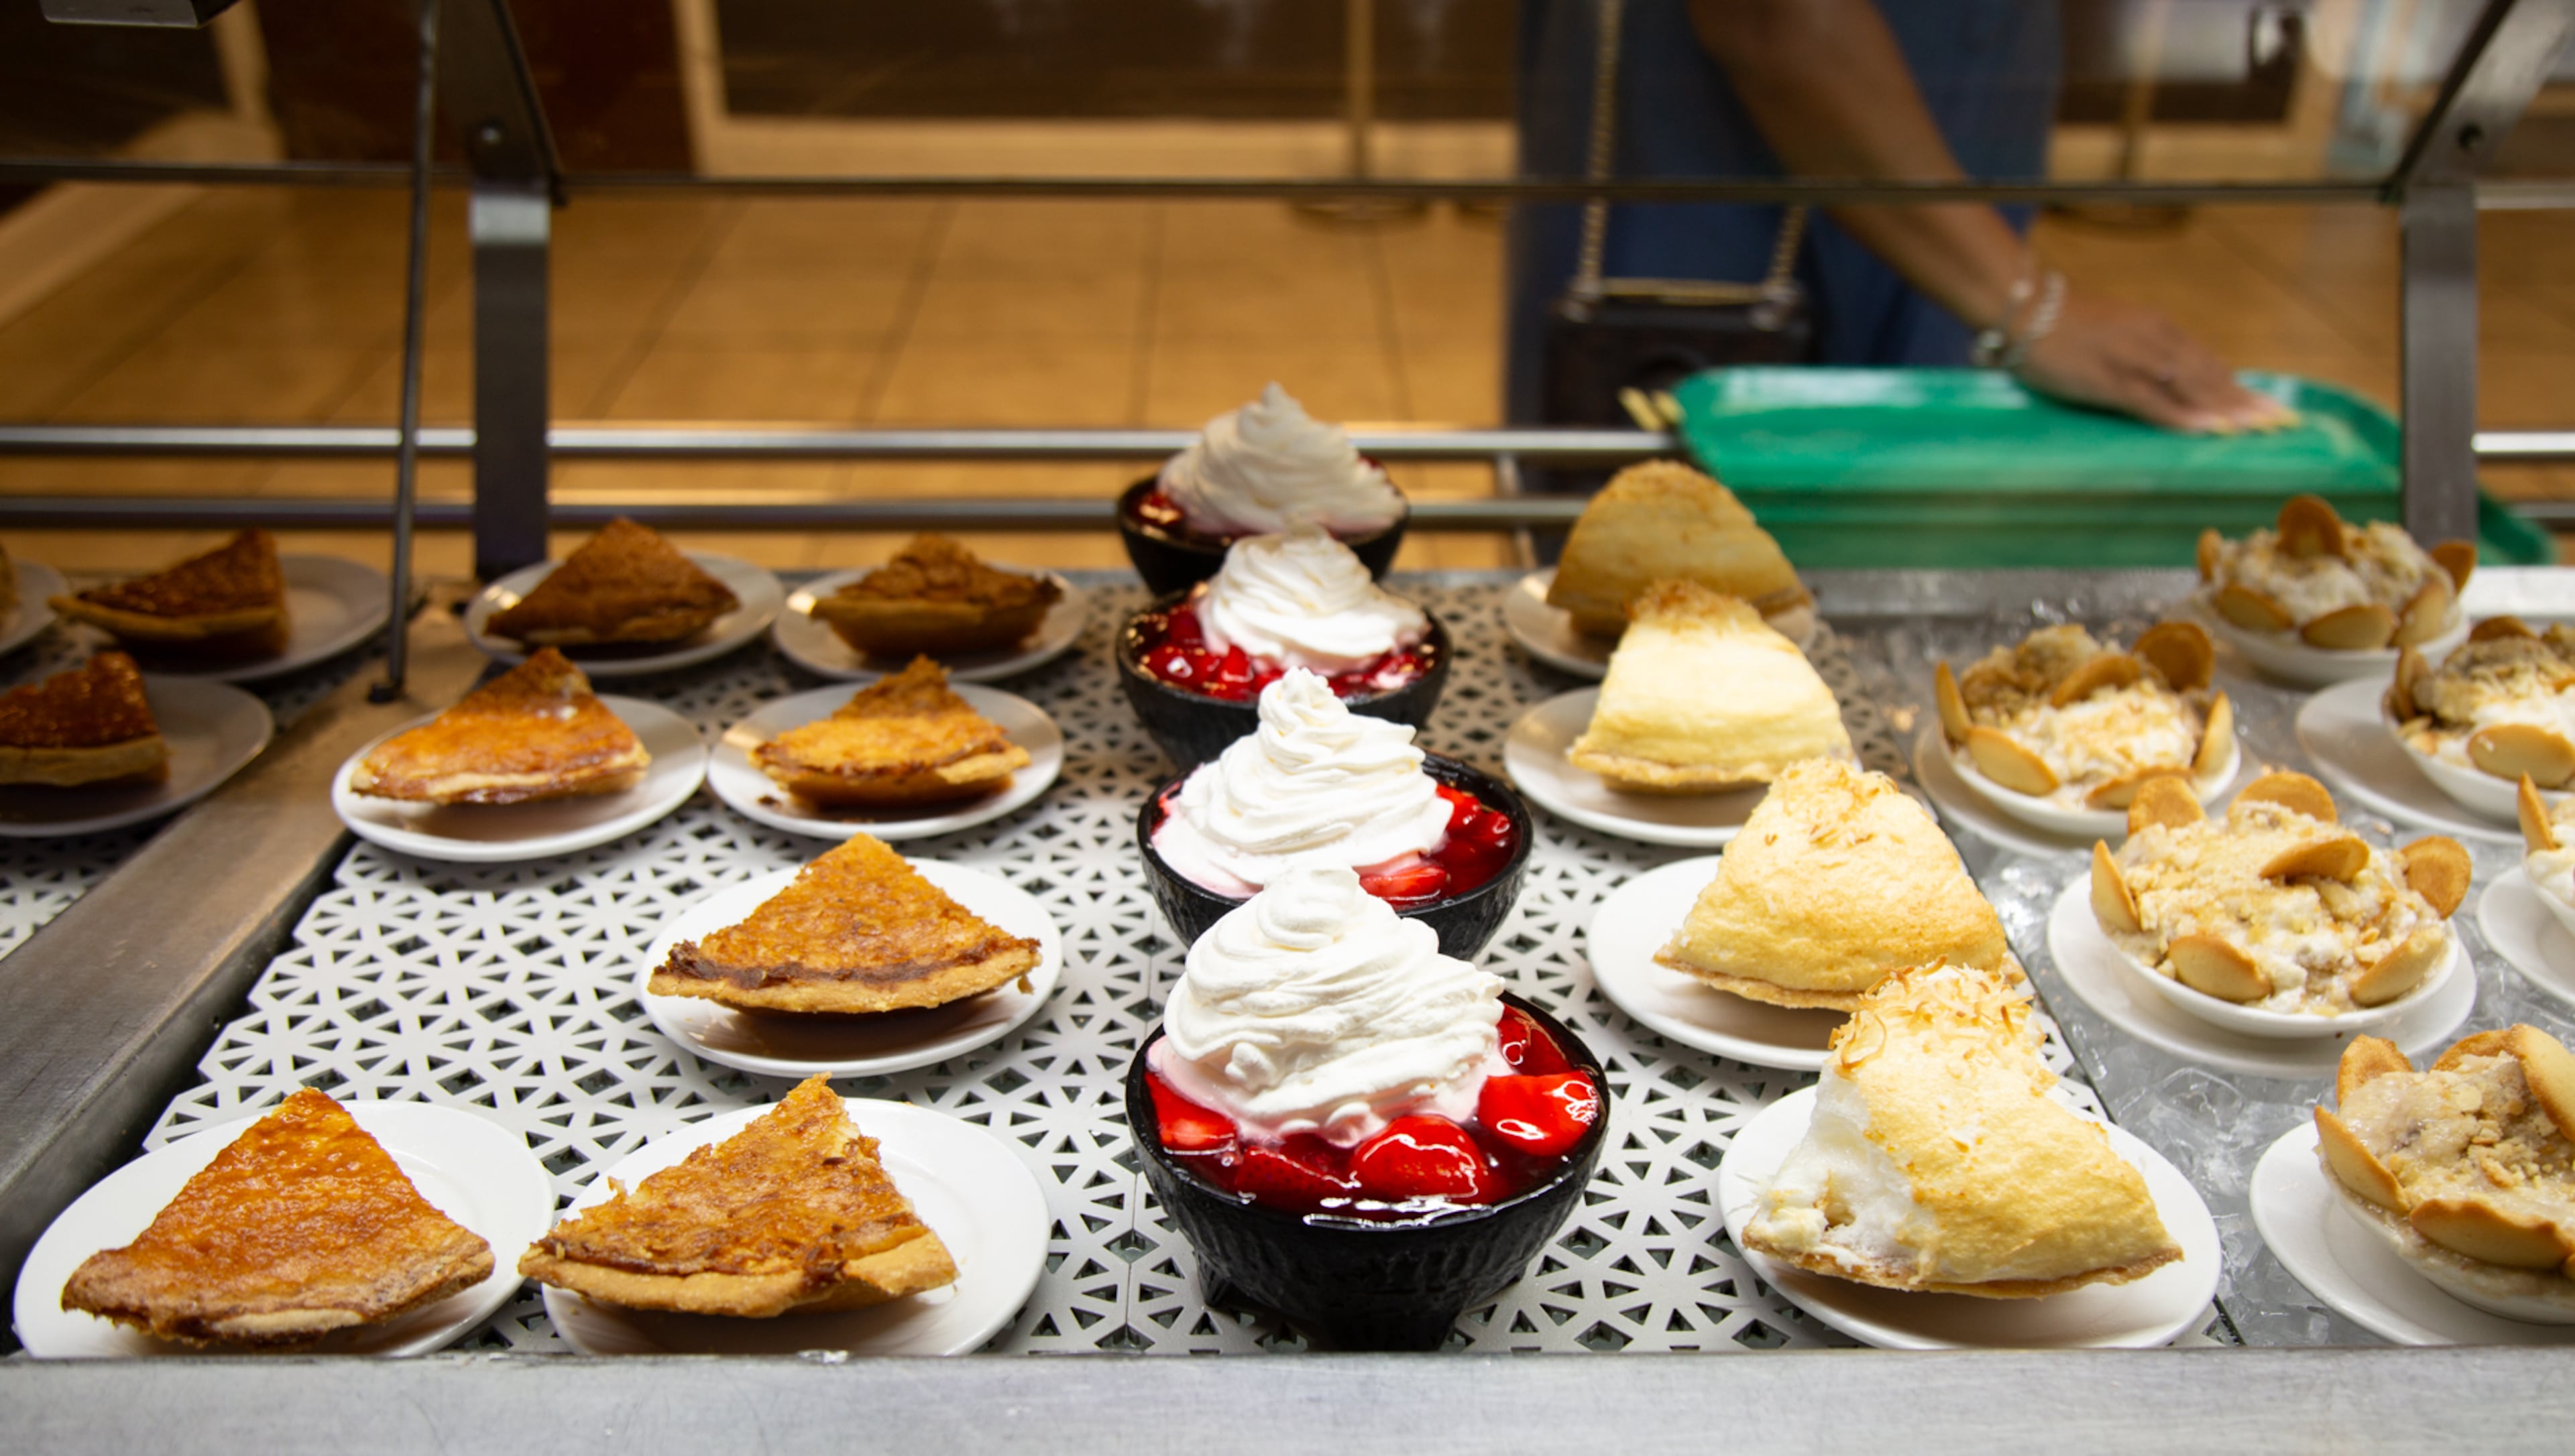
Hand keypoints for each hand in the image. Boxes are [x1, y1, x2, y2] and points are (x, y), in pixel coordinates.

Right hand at [2013, 289, 2296, 433]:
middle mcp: (2156, 340)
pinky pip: (2155, 402)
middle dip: (2244, 402)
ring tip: (2257, 430)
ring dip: (2225, 410)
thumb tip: (2170, 379)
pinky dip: (2184, 416)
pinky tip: (2207, 430)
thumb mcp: (2118, 332)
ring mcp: (2135, 359)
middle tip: (2279, 424)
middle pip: (2209, 375)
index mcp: (2159, 328)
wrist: (2028, 310)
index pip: (2207, 362)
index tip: (2268, 408)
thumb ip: (2145, 352)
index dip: (2238, 388)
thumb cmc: (2066, 324)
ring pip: (2191, 387)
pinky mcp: (2111, 379)